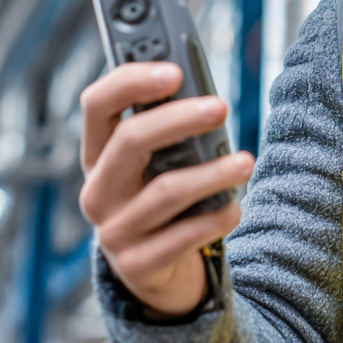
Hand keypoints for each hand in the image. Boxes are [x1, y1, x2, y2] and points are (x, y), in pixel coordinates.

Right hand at [78, 62, 253, 314]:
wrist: (158, 271)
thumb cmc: (165, 196)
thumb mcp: (160, 162)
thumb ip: (173, 130)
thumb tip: (207, 98)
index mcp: (98, 153)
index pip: (97, 104)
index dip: (132, 81)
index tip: (175, 71)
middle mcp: (97, 190)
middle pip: (130, 140)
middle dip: (179, 119)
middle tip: (220, 107)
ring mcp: (113, 230)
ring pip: (166, 190)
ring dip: (212, 173)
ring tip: (245, 162)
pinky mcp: (136, 265)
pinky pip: (183, 236)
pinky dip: (215, 218)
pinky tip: (234, 208)